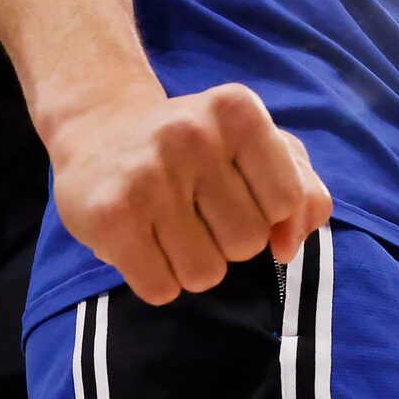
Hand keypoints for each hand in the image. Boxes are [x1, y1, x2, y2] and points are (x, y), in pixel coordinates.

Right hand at [46, 84, 333, 304]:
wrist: (97, 130)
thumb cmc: (194, 148)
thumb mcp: (255, 149)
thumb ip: (301, 190)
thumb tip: (288, 247)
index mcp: (238, 110)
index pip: (287, 201)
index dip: (265, 211)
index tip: (234, 190)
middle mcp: (192, 134)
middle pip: (248, 242)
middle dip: (226, 240)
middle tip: (192, 207)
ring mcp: (148, 174)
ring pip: (206, 274)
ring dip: (190, 264)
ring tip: (166, 224)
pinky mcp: (110, 215)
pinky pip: (161, 288)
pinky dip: (156, 279)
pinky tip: (141, 241)